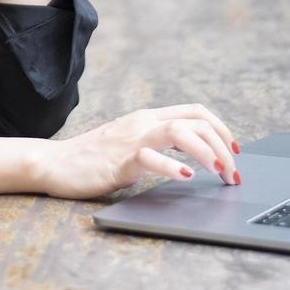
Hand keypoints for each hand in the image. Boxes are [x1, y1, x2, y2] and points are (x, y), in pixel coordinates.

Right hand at [36, 104, 241, 199]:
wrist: (54, 164)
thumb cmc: (92, 160)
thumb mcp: (130, 145)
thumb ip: (155, 145)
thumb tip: (190, 158)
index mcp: (147, 118)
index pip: (195, 112)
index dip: (221, 129)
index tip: (235, 150)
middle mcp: (142, 123)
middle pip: (195, 122)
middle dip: (223, 146)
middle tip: (233, 172)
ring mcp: (131, 139)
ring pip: (179, 132)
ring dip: (207, 153)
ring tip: (220, 172)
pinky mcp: (119, 160)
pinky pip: (151, 158)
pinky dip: (172, 167)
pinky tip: (187, 177)